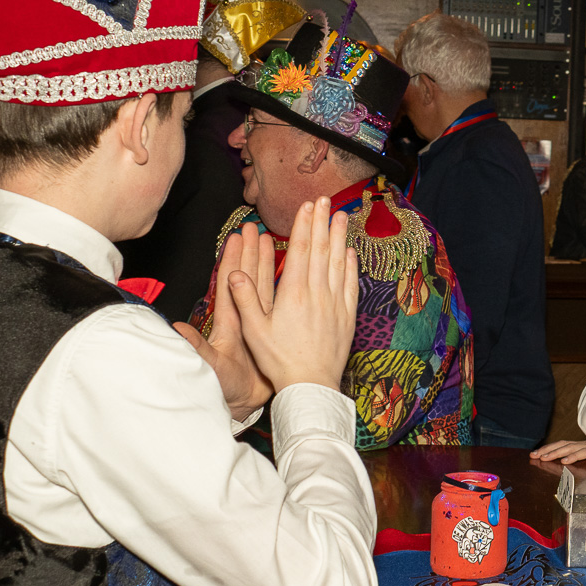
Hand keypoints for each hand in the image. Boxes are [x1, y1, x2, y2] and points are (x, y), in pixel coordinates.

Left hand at [174, 222, 273, 420]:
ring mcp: (256, 324)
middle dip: (249, 252)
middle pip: (246, 278)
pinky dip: (283, 286)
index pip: (230, 285)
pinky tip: (292, 273)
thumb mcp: (210, 367)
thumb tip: (176, 329)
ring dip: (265, 263)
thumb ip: (196, 348)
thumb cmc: (224, 387)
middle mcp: (242, 319)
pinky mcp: (269, 332)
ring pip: (262, 286)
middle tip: (253, 228)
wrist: (241, 405)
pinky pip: (276, 304)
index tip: (237, 238)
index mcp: (228, 323)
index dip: (232, 260)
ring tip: (268, 240)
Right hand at [231, 197, 358, 390]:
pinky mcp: (347, 316)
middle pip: (321, 250)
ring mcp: (335, 304)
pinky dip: (351, 265)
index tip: (307, 206)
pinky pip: (351, 284)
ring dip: (339, 237)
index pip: (301, 251)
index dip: (304, 226)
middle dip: (322, 222)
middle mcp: (317, 294)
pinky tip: (351, 252)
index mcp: (293, 294)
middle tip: (325, 199)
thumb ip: (245, 300)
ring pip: (339, 263)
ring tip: (341, 216)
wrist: (311, 385)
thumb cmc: (279, 360)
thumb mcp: (253, 331)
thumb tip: (234, 273)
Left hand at [529, 440, 585, 464]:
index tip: (535, 455)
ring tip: (544, 458)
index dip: (548, 449)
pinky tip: (564, 461)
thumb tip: (566, 468)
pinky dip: (573, 456)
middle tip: (534, 455)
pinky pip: (584, 453)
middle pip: (563, 445)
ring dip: (556, 453)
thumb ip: (583, 463)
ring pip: (570, 448)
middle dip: (547, 450)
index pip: (562, 446)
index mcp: (583, 447)